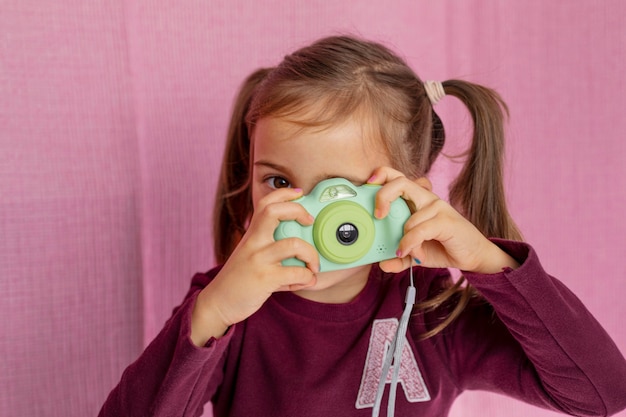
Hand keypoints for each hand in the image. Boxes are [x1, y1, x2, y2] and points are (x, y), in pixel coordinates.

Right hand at [191, 187, 318, 344]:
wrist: (218, 302)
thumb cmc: (239, 278)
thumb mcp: (250, 254)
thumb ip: (271, 247)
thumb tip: (302, 248)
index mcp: (252, 234)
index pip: (265, 203)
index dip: (285, 193)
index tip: (300, 193)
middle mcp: (253, 243)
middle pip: (274, 212)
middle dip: (298, 211)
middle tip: (309, 222)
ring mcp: (258, 260)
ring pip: (293, 245)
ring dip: (311, 255)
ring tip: (314, 266)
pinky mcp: (264, 279)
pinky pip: (295, 273)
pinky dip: (307, 277)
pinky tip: (306, 281)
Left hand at [368, 167, 518, 274]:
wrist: (473, 255)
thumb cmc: (444, 246)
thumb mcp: (415, 254)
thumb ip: (399, 258)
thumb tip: (382, 264)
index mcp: (417, 200)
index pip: (397, 178)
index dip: (382, 175)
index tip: (368, 185)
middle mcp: (426, 199)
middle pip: (401, 182)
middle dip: (383, 195)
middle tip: (378, 215)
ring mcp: (437, 207)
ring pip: (409, 215)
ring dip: (403, 238)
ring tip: (406, 252)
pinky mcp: (446, 221)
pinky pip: (420, 229)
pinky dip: (411, 243)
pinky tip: (413, 255)